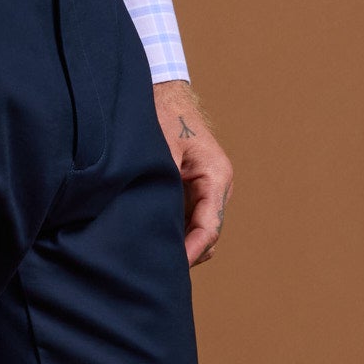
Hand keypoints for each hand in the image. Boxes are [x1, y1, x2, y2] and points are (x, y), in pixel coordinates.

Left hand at [153, 80, 231, 267]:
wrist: (162, 93)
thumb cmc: (163, 115)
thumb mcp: (161, 150)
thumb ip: (163, 186)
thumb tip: (154, 222)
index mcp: (216, 177)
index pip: (208, 228)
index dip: (190, 252)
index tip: (171, 268)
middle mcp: (216, 187)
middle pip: (205, 236)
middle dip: (183, 254)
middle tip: (152, 270)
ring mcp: (204, 191)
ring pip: (196, 231)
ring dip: (177, 244)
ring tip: (147, 259)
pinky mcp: (190, 191)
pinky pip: (186, 220)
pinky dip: (172, 232)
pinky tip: (148, 239)